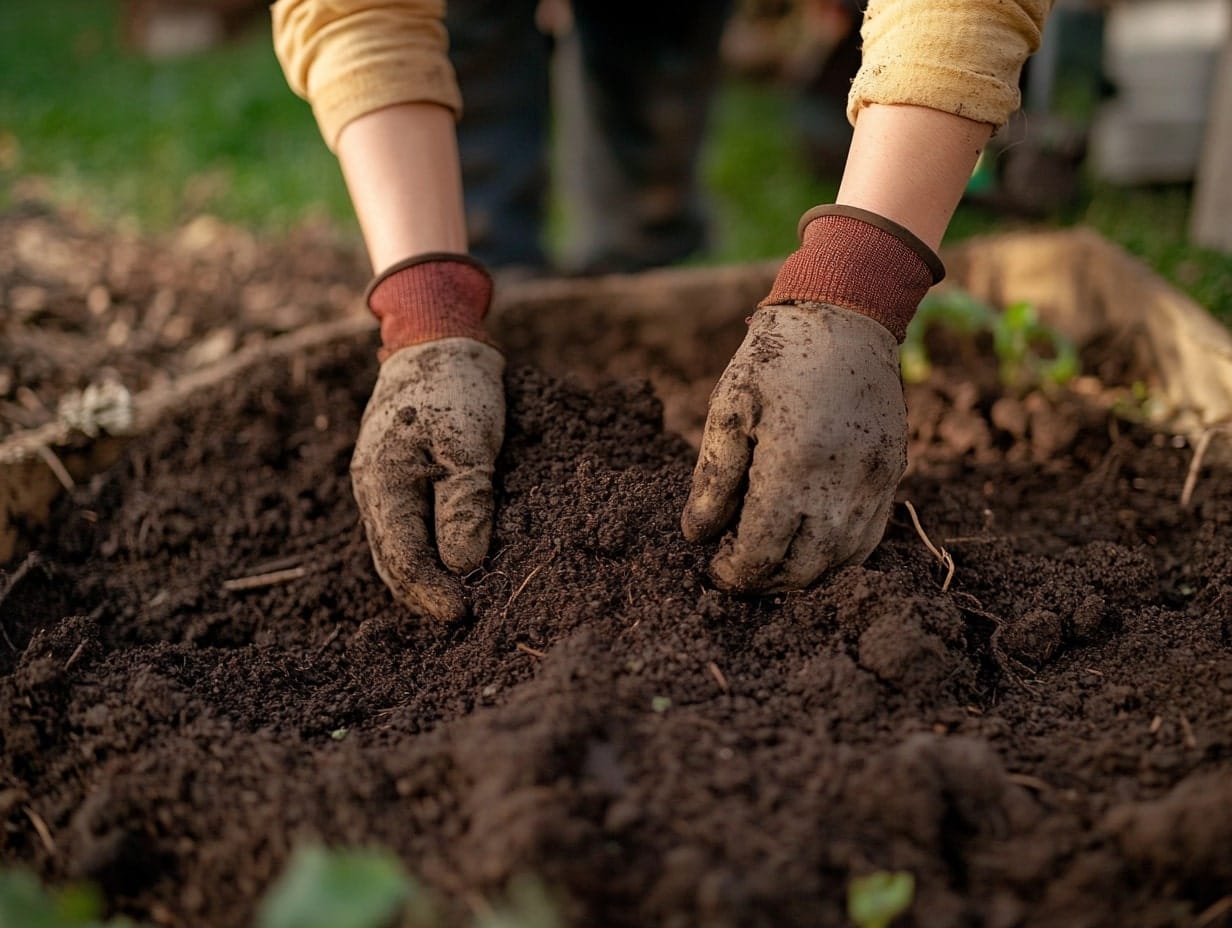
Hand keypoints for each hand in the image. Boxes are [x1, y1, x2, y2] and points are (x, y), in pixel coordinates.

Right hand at [351, 337, 504, 620]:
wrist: (437, 341)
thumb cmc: (456, 389)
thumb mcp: (468, 446)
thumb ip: (465, 505)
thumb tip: (463, 566)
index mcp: (382, 483)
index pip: (402, 558)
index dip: (432, 592)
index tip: (465, 613)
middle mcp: (372, 490)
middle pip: (392, 562)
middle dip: (425, 595)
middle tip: (464, 619)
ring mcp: (379, 484)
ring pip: (396, 548)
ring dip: (423, 579)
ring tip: (458, 603)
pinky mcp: (396, 478)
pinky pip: (405, 528)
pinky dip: (425, 553)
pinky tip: (449, 567)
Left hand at [681, 303, 906, 591]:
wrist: (845, 319)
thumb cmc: (775, 361)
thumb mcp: (728, 410)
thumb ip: (712, 478)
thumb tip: (698, 535)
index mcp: (794, 466)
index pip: (763, 551)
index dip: (734, 573)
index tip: (714, 570)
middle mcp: (842, 484)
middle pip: (804, 569)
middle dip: (766, 582)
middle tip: (737, 570)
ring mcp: (875, 483)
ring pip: (841, 562)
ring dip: (803, 575)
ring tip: (769, 562)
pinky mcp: (892, 476)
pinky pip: (868, 539)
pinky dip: (836, 556)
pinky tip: (807, 544)